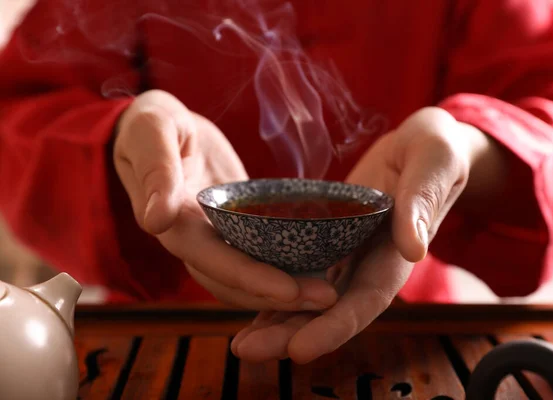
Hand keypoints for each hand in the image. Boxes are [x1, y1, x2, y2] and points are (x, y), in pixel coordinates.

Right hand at [113, 90, 337, 309]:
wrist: (159, 127)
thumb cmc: (150, 124)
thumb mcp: (151, 134)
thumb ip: (155, 172)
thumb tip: (155, 220)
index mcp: (173, 224)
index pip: (212, 261)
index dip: (250, 278)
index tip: (290, 291)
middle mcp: (194, 241)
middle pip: (236, 281)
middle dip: (279, 294)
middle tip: (328, 299)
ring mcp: (216, 237)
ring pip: (250, 276)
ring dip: (287, 290)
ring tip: (329, 294)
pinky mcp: (235, 227)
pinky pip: (260, 254)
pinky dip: (287, 266)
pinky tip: (321, 268)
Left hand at [231, 107, 503, 362]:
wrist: (419, 146)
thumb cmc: (434, 150)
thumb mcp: (435, 163)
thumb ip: (424, 200)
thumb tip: (414, 247)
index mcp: (396, 254)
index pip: (367, 299)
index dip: (335, 327)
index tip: (300, 350)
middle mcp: (370, 264)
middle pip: (330, 309)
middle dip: (291, 332)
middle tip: (247, 352)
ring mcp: (348, 254)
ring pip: (311, 296)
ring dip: (277, 321)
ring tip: (240, 345)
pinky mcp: (329, 240)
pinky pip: (301, 269)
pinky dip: (276, 291)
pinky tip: (246, 305)